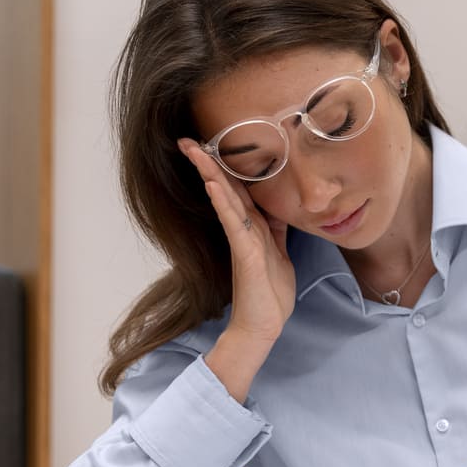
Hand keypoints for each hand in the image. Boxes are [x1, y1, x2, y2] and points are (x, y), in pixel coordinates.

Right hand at [179, 139, 295, 399]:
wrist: (265, 326)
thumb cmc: (271, 293)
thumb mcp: (279, 253)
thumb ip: (275, 230)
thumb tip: (277, 207)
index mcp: (253, 228)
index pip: (238, 190)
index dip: (226, 166)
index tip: (211, 144)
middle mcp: (243, 230)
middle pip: (226, 189)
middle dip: (208, 164)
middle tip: (187, 140)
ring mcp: (242, 241)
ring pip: (226, 201)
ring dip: (211, 175)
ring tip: (196, 152)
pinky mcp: (245, 254)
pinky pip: (234, 224)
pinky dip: (224, 203)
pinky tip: (213, 185)